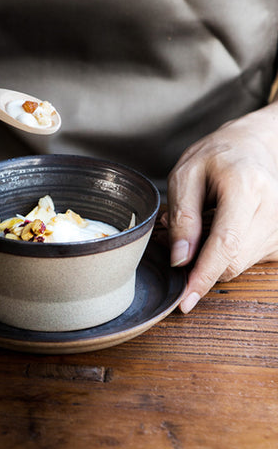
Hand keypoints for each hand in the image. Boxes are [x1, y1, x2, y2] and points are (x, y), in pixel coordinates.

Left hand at [163, 102, 277, 312]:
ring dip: (213, 257)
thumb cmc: (217, 157)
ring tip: (206, 223)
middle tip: (183, 239)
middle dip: (201, 264)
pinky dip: (227, 254)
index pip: (226, 243)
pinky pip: (247, 261)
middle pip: (233, 261)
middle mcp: (272, 208)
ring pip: (239, 265)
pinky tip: (223, 228)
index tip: (186, 301)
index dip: (204, 275)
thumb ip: (182, 218)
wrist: (254, 147)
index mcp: (246, 187)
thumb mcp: (186, 176)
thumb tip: (179, 260)